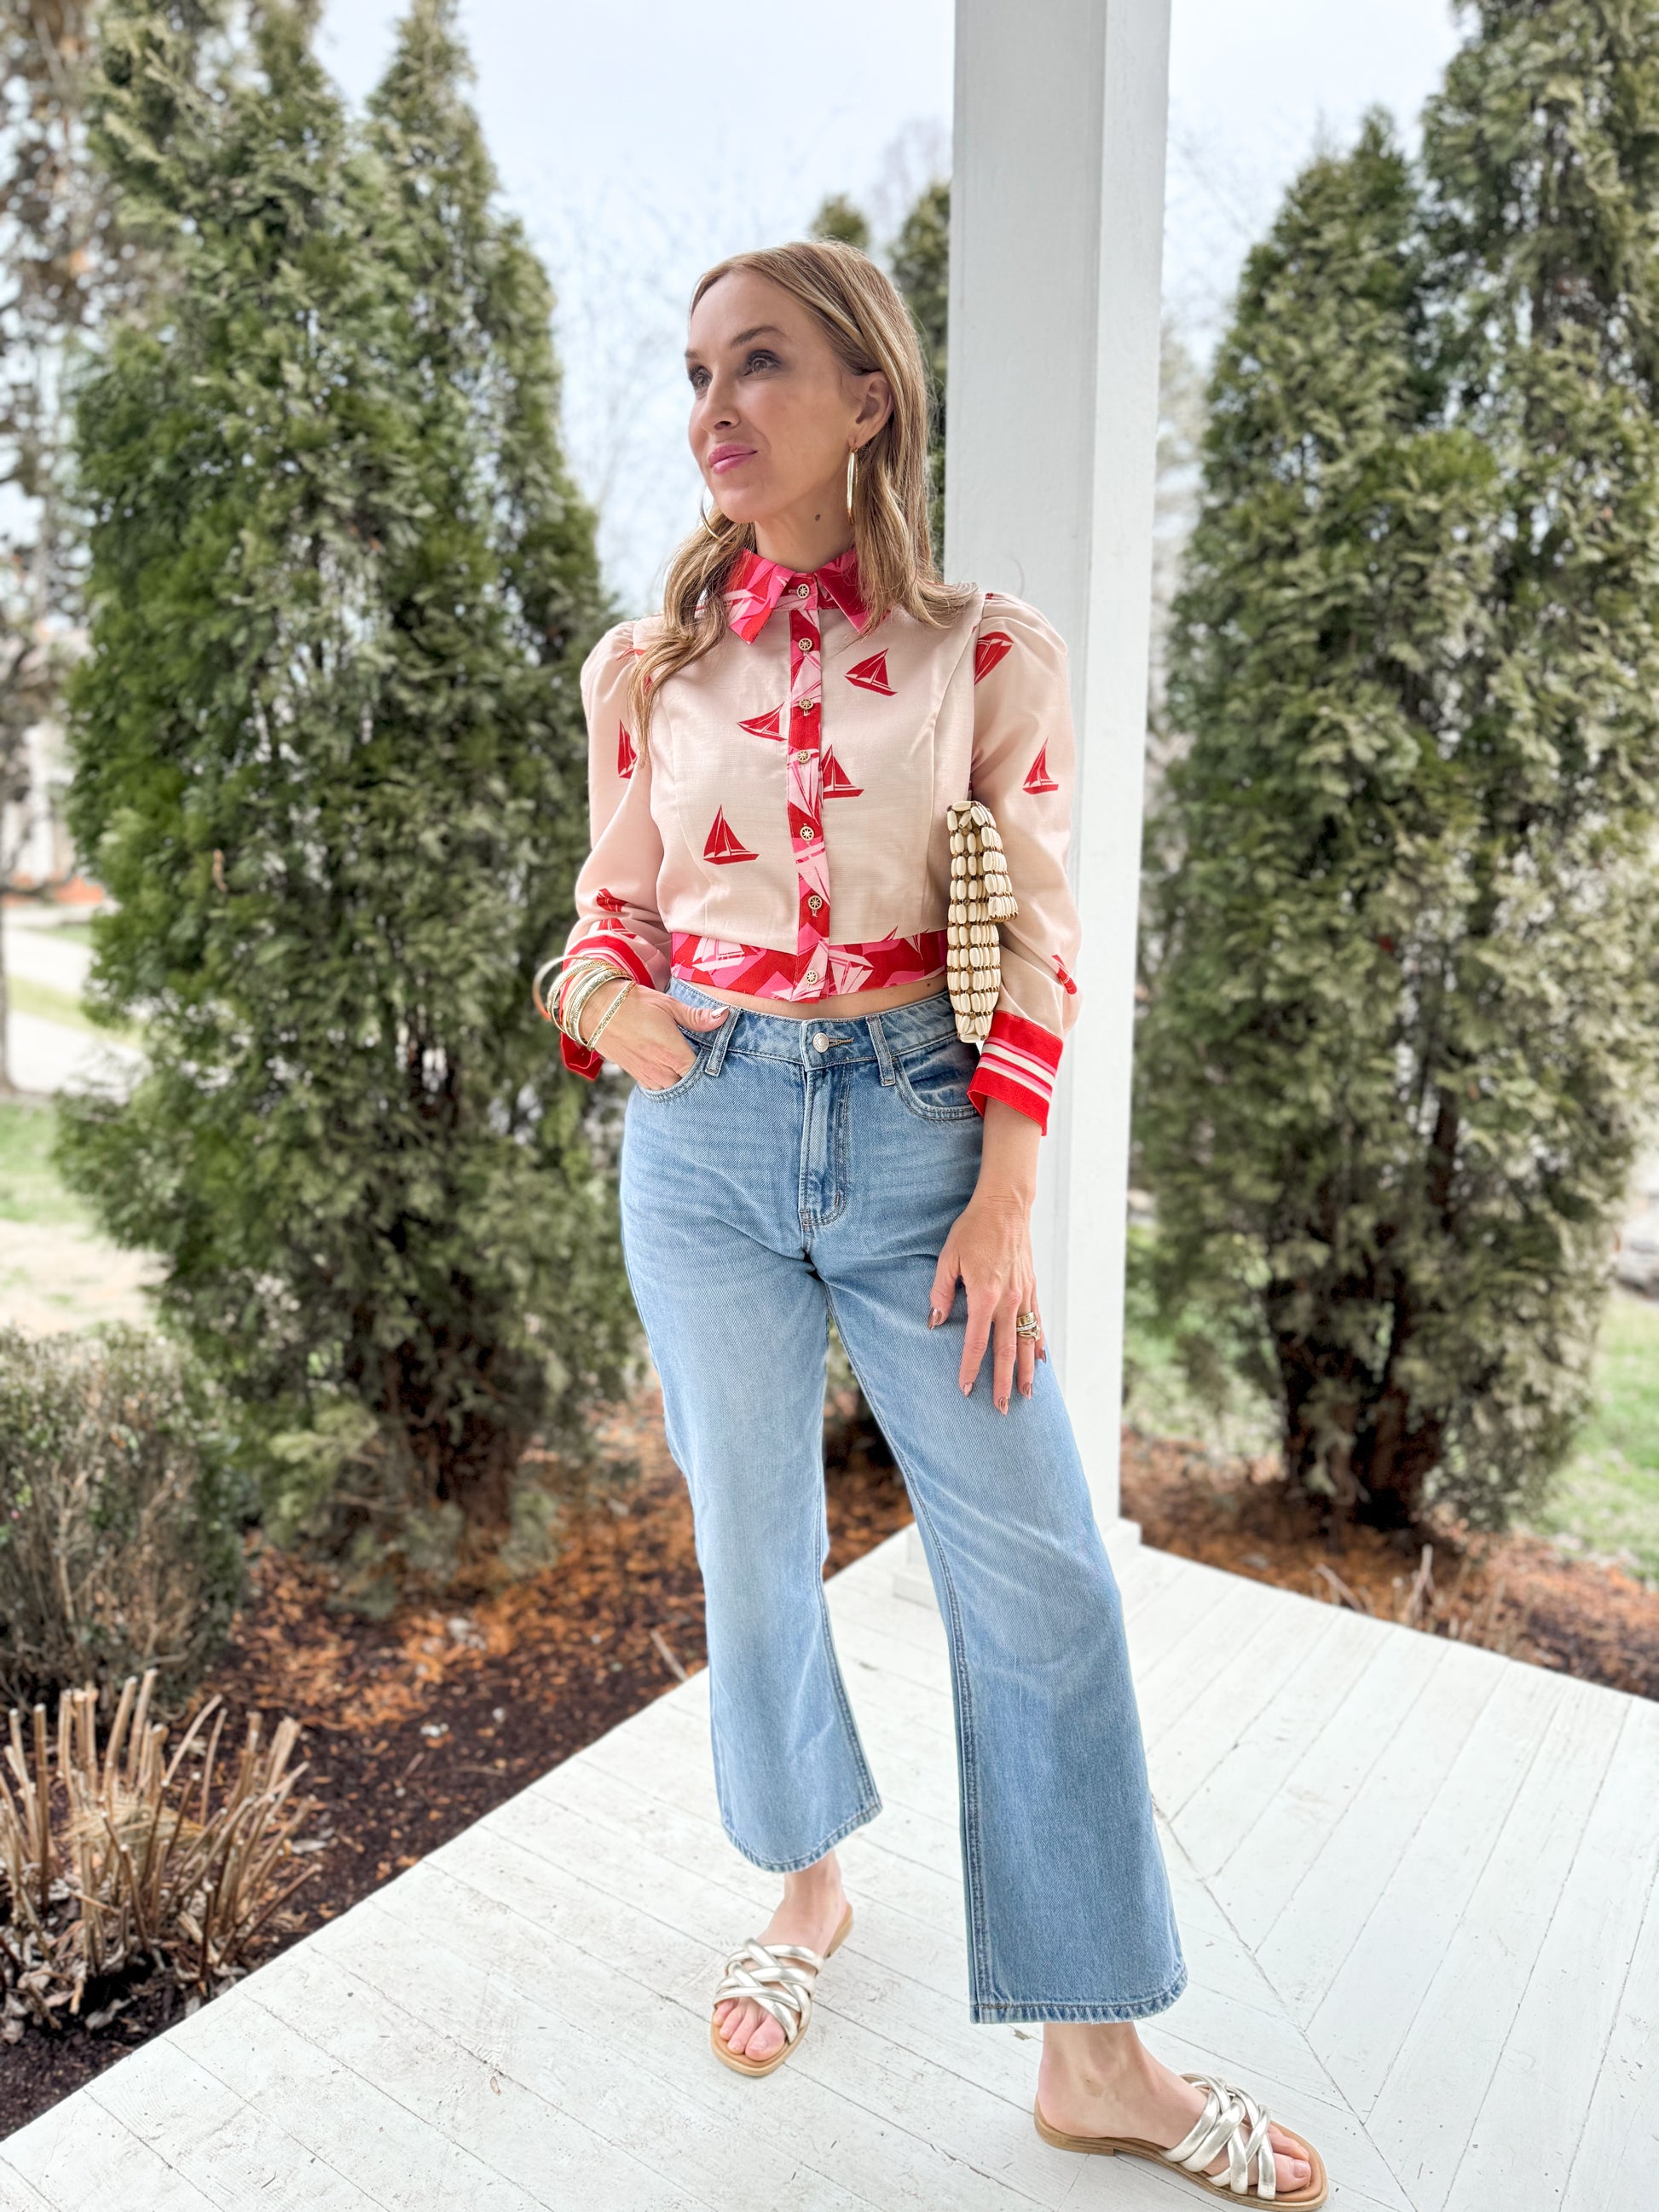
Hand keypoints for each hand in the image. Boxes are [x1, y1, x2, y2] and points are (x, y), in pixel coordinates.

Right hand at [579, 979, 728, 1088]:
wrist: (595, 1009)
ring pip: (674, 1088)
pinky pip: (658, 1087)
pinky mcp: (636, 1076)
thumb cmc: (634, 1003)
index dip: (711, 1067)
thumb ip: (697, 1017)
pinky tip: (669, 1067)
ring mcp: (647, 1076)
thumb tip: (724, 1015)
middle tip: (703, 1060)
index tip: (717, 1057)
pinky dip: (667, 1081)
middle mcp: (661, 1070)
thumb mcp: (668, 1005)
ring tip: (686, 1064)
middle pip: (690, 1084)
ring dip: (681, 1079)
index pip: (703, 1073)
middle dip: (698, 1075)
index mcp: (673, 1053)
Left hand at [926, 1190, 1043, 1412]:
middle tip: (1001, 1409)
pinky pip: (1038, 1323)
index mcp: (985, 1295)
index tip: (965, 1389)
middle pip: (1006, 1351)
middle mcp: (1009, 1300)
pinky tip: (1039, 1361)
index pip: (977, 1342)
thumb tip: (936, 1322)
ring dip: (1025, 1371)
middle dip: (1002, 1383)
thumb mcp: (948, 1258)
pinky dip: (1038, 1344)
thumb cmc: (973, 1229)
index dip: (970, 1368)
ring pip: (1026, 1342)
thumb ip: (941, 1292)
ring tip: (1025, 1396)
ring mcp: (1024, 1295)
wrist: (1006, 1206)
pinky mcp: (1032, 1288)